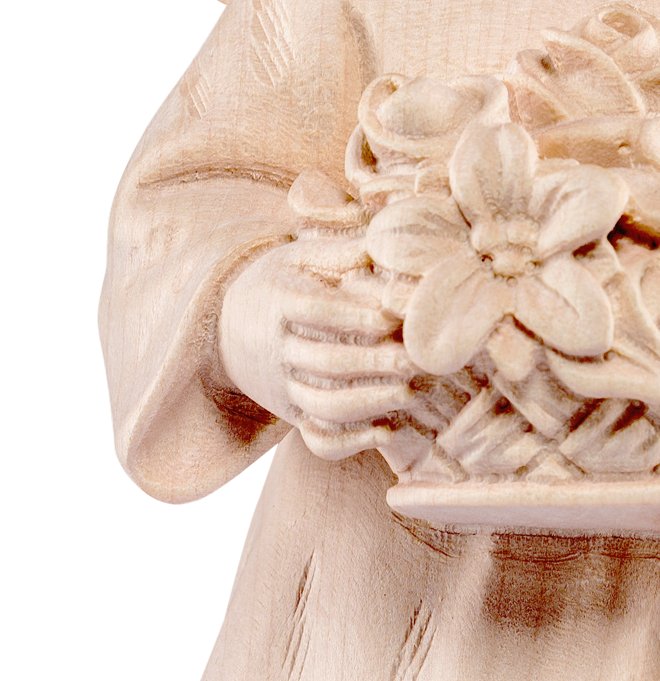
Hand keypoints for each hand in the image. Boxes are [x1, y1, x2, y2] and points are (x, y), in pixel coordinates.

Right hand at [216, 246, 408, 460]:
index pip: (315, 311)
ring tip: (407, 393)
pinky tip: (384, 432)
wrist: (224, 327)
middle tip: (414, 361)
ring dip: (367, 403)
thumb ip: (341, 250)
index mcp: (278, 301)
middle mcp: (276, 348)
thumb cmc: (276, 283)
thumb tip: (388, 239)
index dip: (352, 317)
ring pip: (322, 405)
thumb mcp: (297, 256)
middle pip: (324, 362)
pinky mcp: (290, 413)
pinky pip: (317, 438)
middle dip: (372, 364)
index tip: (390, 318)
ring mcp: (282, 386)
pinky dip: (349, 442)